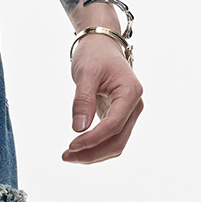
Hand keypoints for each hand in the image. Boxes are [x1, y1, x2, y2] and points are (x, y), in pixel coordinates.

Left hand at [63, 36, 143, 163]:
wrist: (101, 45)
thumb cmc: (94, 54)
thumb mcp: (86, 73)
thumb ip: (83, 100)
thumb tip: (78, 128)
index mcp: (130, 92)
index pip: (114, 125)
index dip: (93, 138)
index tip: (71, 145)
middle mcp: (134, 105)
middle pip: (118, 140)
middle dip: (92, 152)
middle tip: (66, 156)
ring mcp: (128, 113)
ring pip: (116, 144)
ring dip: (93, 154)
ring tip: (69, 156)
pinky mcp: (120, 117)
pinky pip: (111, 139)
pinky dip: (95, 147)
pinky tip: (77, 149)